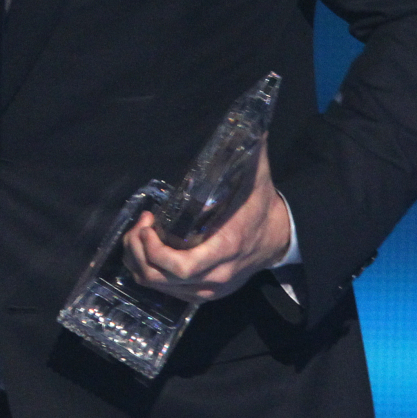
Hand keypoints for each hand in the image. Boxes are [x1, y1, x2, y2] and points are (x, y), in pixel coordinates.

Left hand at [122, 144, 291, 303]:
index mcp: (225, 249)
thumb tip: (251, 123)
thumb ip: (251, 151)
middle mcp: (215, 276)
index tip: (149, 222)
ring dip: (139, 260)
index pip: (181, 266)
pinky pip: (164, 291)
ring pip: (157, 287)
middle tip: (140, 225)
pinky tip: (149, 248)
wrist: (278, 238)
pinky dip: (148, 271)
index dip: (154, 249)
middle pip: (159, 278)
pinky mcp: (202, 294)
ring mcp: (208, 289)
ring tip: (140, 234)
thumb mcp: (258, 177)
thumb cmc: (260, 206)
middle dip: (138, 251)